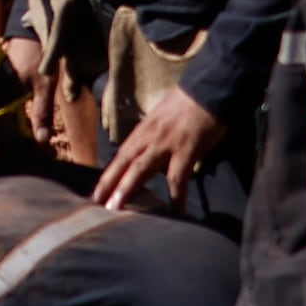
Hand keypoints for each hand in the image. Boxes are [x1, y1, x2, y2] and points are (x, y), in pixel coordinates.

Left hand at [94, 87, 223, 213]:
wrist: (209, 91)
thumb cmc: (188, 106)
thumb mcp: (162, 121)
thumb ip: (154, 140)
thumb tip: (152, 162)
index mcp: (143, 131)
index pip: (121, 156)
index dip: (108, 175)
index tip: (97, 192)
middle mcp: (148, 137)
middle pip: (123, 163)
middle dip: (108, 184)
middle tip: (96, 204)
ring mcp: (165, 144)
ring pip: (140, 169)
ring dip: (126, 189)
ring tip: (116, 209)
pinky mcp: (185, 150)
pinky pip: (177, 179)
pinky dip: (176, 199)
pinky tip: (176, 214)